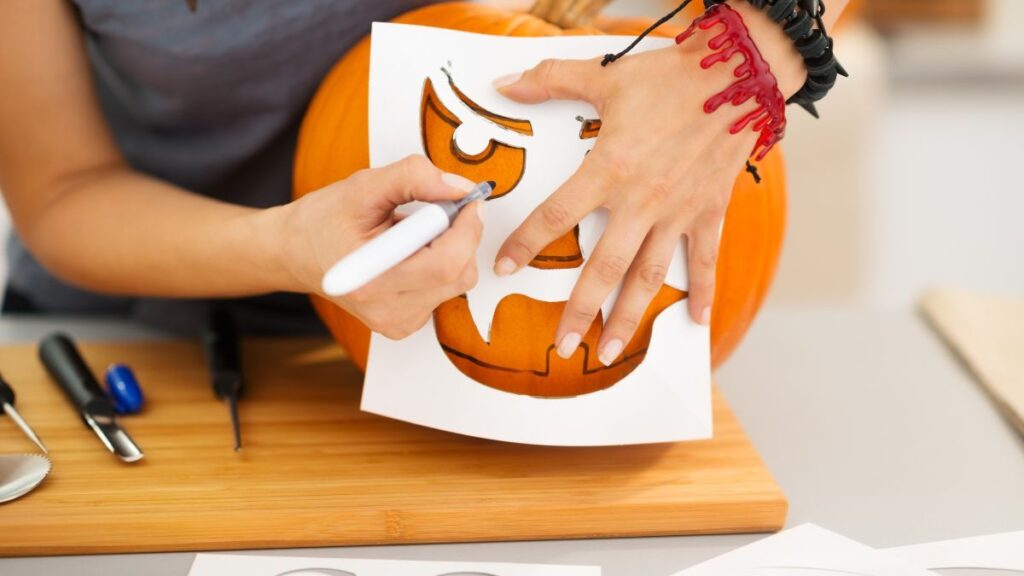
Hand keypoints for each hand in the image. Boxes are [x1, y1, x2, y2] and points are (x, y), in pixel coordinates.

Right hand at [279, 155, 482, 339]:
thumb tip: (459, 187)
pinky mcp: (405, 325)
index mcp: (371, 279)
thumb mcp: (363, 186)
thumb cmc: (323, 221)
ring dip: (450, 250)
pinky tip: (411, 255)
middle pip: (459, 274)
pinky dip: (440, 267)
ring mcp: (397, 322)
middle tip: (435, 212)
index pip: (445, 263)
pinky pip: (445, 292)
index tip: (467, 201)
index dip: (466, 227)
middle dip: (460, 236)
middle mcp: (386, 310)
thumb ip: (414, 178)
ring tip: (412, 235)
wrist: (295, 253)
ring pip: (457, 283)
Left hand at [491, 1, 804, 365]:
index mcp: (609, 169)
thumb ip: (551, 80)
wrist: (739, 73)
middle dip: (580, 312)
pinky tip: (695, 321)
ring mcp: (679, 212)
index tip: (505, 267)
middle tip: (563, 347)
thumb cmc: (671, 76)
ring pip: (649, 276)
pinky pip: (705, 260)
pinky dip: (703, 292)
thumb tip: (506, 84)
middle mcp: (642, 200)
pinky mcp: (710, 211)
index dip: (526, 243)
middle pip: (604, 269)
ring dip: (629, 318)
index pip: (556, 216)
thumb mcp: (606, 75)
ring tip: (612, 350)